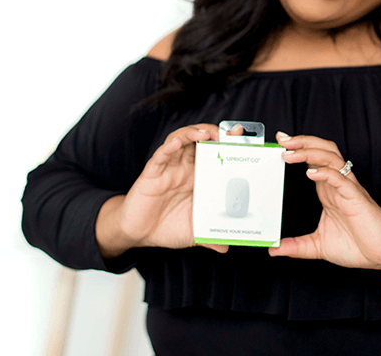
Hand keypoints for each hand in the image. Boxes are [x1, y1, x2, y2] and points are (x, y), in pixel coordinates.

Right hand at [100, 124, 235, 255]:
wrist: (139, 233)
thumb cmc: (167, 226)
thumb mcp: (194, 232)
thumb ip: (210, 237)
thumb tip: (227, 247)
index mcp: (198, 177)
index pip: (215, 154)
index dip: (227, 143)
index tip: (241, 137)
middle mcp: (184, 168)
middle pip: (200, 140)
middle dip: (215, 133)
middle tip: (229, 133)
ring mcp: (168, 168)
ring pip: (181, 141)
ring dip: (194, 133)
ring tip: (208, 133)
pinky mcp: (152, 173)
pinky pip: (161, 156)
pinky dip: (169, 147)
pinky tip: (178, 142)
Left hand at [267, 132, 380, 271]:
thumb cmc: (359, 245)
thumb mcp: (318, 246)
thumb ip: (296, 246)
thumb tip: (274, 250)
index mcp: (327, 191)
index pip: (311, 161)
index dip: (297, 149)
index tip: (279, 143)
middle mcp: (337, 184)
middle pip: (321, 150)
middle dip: (302, 142)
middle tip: (282, 139)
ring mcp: (347, 188)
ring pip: (331, 158)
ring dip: (309, 151)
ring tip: (291, 152)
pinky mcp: (356, 198)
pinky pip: (341, 179)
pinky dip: (326, 173)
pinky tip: (311, 173)